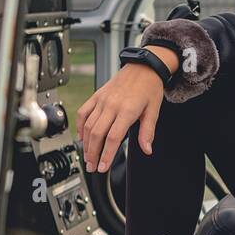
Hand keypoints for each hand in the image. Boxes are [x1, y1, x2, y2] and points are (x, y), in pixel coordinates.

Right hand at [76, 47, 176, 172]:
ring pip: (89, 125)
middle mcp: (112, 105)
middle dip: (93, 153)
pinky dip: (80, 126)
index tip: (103, 167)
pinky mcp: (96, 96)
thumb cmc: (149, 88)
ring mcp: (102, 100)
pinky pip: (84, 112)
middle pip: (97, 134)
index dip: (106, 154)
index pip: (113, 138)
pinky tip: (82, 138)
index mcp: (127, 110)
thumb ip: (148, 132)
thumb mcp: (154, 111)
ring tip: (88, 157)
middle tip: (93, 167)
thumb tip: (147, 150)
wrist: (143, 67)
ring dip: (86, 144)